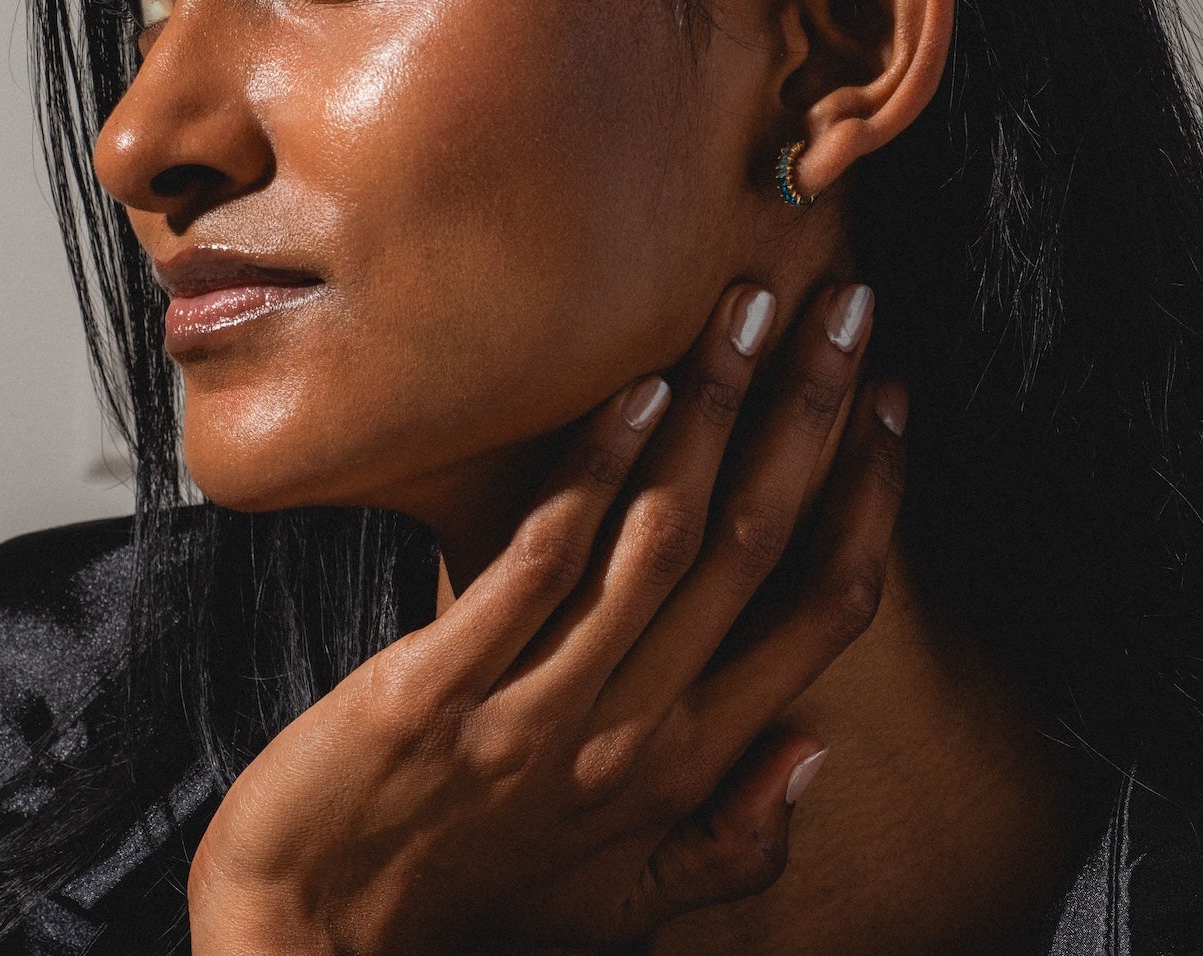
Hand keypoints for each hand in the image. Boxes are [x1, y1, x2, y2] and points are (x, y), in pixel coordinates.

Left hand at [188, 281, 905, 954]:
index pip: (817, 609)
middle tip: (845, 310)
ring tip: (750, 312)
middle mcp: (635, 728)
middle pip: (756, 543)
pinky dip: (594, 473)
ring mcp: (540, 705)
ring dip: (716, 412)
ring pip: (662, 534)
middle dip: (808, 413)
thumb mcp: (624, 900)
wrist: (316, 943)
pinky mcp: (443, 685)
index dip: (866, 497)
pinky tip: (637, 391)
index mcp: (687, 763)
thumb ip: (733, 840)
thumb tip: (816, 752)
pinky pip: (540, 562)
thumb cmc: (479, 906)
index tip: (886, 401)